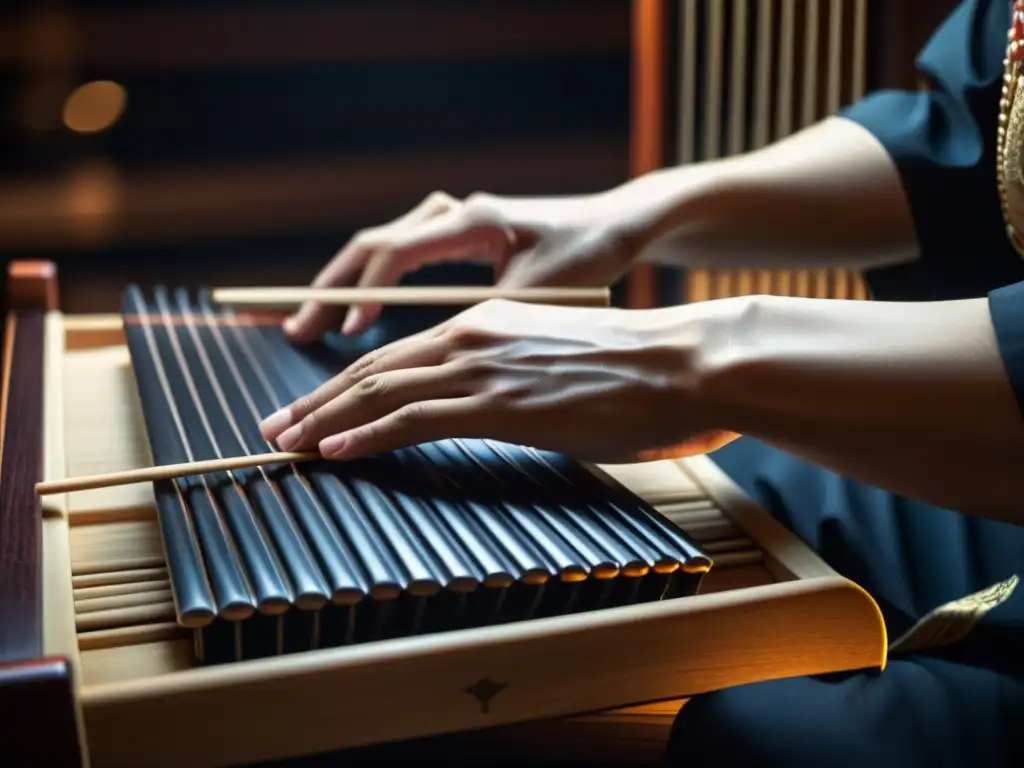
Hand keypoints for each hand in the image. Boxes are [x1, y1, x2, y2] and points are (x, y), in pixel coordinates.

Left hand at [261, 299, 740, 463]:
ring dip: (325, 419)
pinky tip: (333, 451)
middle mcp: (474, 334)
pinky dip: (366, 434)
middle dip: (317, 401)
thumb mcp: (564, 365)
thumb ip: (519, 379)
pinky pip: (413, 417)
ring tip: (284, 443)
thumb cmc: (641, 370)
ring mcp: (484, 366)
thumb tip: (499, 406)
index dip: (348, 384)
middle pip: (375, 368)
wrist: (688, 362)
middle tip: (276, 427)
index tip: (314, 408)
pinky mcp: (500, 401)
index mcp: (488, 323)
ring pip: (380, 389)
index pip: (399, 355)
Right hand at [283, 188, 649, 341]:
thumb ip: (493, 316)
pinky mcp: (454, 235)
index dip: (363, 296)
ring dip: (341, 287)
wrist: (614, 225)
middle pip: (371, 247)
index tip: (343, 337)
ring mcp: (450, 220)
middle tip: (297, 332)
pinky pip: (396, 258)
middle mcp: (452, 214)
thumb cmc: (587, 257)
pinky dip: (369, 287)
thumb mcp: (545, 292)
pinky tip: (354, 317)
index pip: (395, 255)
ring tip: (308, 327)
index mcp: (471, 222)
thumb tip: (441, 355)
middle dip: (330, 292)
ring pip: (377, 249)